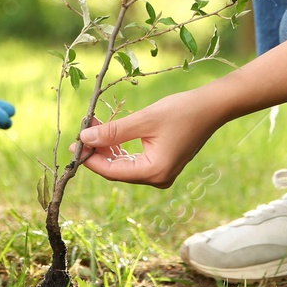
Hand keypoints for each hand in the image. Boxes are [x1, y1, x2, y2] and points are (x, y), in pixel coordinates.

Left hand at [74, 90, 222, 187]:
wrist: (211, 107)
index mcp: (154, 172)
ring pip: (124, 164)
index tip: (75, 143)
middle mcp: (158, 179)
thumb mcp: (144, 120)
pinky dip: (120, 148)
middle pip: (117, 169)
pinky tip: (108, 132)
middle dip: (98, 150)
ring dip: (107, 147)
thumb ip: (114, 132)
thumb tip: (85, 139)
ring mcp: (161, 173)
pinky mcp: (162, 164)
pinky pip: (134, 160)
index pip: (112, 171)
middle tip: (83, 129)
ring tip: (93, 125)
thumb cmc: (181, 111)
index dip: (90, 158)